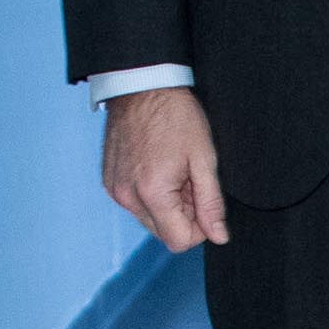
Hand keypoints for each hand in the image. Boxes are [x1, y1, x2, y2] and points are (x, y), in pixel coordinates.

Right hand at [101, 86, 229, 252]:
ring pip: (149, 219)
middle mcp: (127, 197)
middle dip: (183, 215)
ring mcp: (114, 190)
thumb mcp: (204, 159)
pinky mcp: (109, 182)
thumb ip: (211, 203)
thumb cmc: (175, 116)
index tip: (204, 200)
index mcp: (152, 193)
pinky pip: (135, 203)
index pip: (179, 241)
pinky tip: (159, 166)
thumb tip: (219, 236)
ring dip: (167, 204)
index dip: (200, 228)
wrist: (141, 87)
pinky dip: (150, 194)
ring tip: (175, 170)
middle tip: (190, 180)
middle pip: (163, 233)